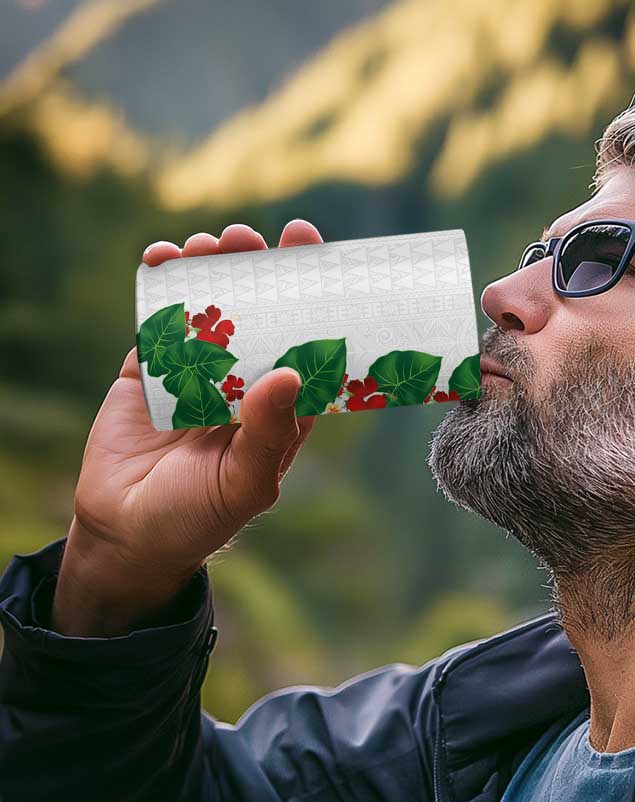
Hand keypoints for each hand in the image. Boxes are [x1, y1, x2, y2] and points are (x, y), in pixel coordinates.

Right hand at [52, 220, 324, 635]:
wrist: (126, 535)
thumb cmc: (199, 517)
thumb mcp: (245, 483)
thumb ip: (268, 433)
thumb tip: (288, 374)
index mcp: (279, 409)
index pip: (304, 344)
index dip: (311, 300)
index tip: (312, 253)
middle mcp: (243, 384)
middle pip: (259, 315)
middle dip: (257, 272)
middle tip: (252, 238)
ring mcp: (196, 374)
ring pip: (209, 310)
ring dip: (210, 271)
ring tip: (209, 244)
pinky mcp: (149, 372)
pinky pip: (158, 322)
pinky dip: (160, 288)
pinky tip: (163, 259)